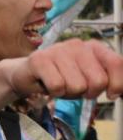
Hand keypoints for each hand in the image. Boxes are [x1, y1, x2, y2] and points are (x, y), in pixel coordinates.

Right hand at [5, 39, 122, 99]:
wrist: (25, 74)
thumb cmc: (60, 77)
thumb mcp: (88, 78)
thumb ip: (108, 81)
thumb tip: (119, 93)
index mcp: (94, 47)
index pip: (117, 63)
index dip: (117, 84)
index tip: (110, 94)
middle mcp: (78, 45)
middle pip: (98, 81)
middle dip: (88, 92)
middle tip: (76, 88)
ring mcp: (58, 50)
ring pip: (77, 86)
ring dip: (68, 93)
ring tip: (60, 85)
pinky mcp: (40, 59)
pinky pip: (57, 86)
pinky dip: (53, 92)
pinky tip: (47, 84)